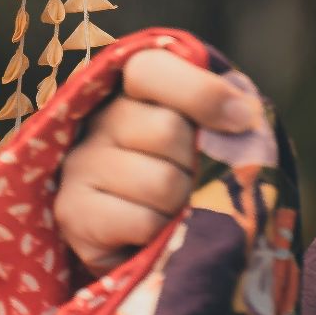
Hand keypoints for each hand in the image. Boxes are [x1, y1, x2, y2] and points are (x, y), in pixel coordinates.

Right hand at [53, 49, 258, 276]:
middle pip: (168, 129)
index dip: (201, 91)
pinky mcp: (73, 211)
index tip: (241, 120)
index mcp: (132, 92)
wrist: (145, 245)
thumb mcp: (208, 140)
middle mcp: (99, 121)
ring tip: (175, 209)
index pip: (150, 69)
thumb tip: (242, 115)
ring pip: (160, 182)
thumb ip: (225, 116)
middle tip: (196, 180)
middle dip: (199, 163)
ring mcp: (81, 164)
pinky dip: (161, 233)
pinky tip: (154, 232)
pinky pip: (142, 222)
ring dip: (183, 204)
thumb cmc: (186, 182)